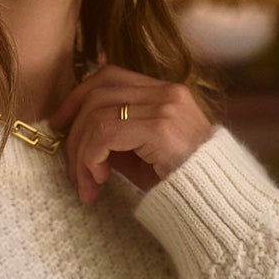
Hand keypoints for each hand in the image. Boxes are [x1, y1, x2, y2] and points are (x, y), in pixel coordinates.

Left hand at [45, 63, 214, 203]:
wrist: (219, 203)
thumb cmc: (182, 183)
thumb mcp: (142, 157)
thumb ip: (115, 140)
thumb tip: (76, 136)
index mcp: (165, 91)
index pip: (109, 76)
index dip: (77, 97)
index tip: (59, 125)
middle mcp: (166, 91)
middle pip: (97, 92)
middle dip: (73, 131)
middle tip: (71, 169)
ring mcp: (165, 107)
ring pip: (96, 115)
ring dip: (80, 153)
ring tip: (86, 184)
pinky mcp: (160, 128)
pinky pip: (105, 133)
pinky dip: (91, 157)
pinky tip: (99, 180)